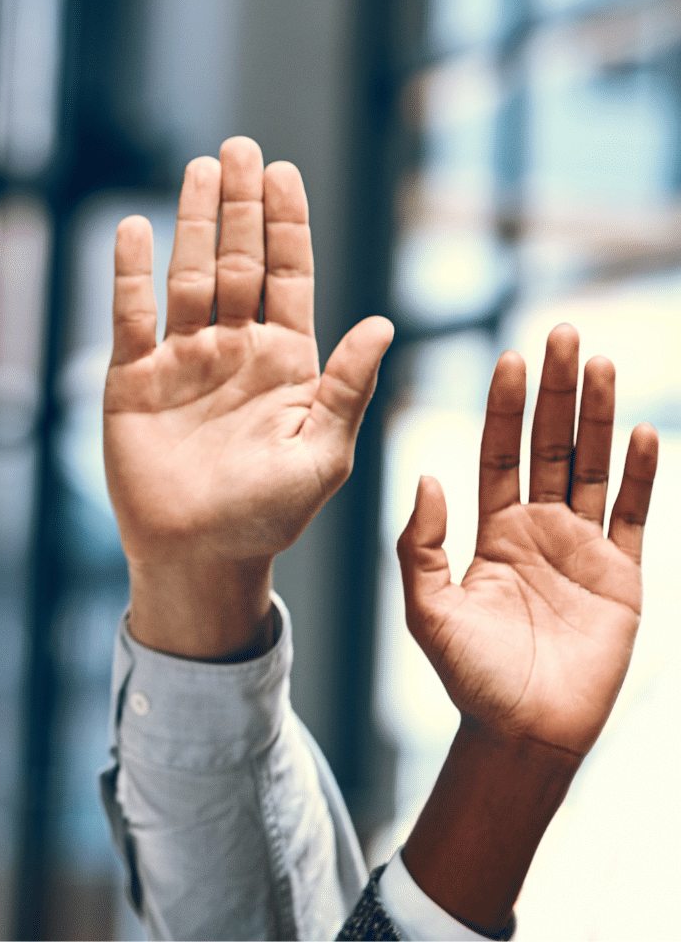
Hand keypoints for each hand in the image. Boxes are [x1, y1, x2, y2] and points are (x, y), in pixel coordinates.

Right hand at [104, 136, 393, 657]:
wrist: (198, 557)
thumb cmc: (270, 516)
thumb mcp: (323, 453)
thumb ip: (348, 387)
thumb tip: (383, 323)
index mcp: (286, 361)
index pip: (288, 276)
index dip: (286, 223)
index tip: (284, 172)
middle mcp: (234, 349)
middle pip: (238, 260)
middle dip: (241, 204)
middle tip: (241, 147)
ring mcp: (182, 361)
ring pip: (189, 276)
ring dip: (194, 222)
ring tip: (200, 168)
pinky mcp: (133, 380)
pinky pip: (131, 317)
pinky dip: (130, 273)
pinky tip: (134, 230)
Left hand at [399, 325, 656, 755]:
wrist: (521, 731)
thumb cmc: (469, 677)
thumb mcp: (427, 608)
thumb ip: (420, 545)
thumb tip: (426, 477)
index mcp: (492, 532)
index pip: (500, 453)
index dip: (507, 406)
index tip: (512, 356)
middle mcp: (538, 530)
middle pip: (551, 445)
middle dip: (556, 390)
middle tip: (563, 332)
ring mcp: (584, 549)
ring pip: (593, 466)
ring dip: (600, 414)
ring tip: (602, 362)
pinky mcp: (622, 576)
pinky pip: (633, 513)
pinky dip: (640, 473)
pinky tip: (644, 430)